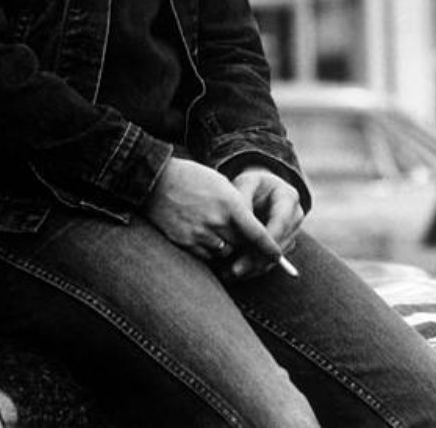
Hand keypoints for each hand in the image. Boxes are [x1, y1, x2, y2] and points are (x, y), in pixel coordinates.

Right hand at [144, 158, 280, 265]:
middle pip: (242, 247)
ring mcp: (200, 234)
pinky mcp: (185, 242)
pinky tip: (203, 236)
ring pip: (224, 253)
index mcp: (230, 204)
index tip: (278, 257)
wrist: (157, 180)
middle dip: (247, 247)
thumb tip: (250, 230)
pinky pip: (206, 256)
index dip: (270, 248)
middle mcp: (217, 221)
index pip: (257, 234)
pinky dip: (209, 251)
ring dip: (227, 248)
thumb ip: (236, 207)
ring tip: (218, 232)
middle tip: (248, 245)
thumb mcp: (221, 184)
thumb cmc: (193, 178)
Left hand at [228, 167, 303, 277]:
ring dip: (255, 268)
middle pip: (280, 244)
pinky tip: (237, 273)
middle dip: (257, 260)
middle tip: (234, 270)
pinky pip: (271, 260)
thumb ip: (242, 201)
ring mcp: (292, 232)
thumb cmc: (250, 184)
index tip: (250, 255)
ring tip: (230, 274)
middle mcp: (295, 216)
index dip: (267, 241)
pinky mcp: (284, 244)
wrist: (259, 188)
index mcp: (288, 197)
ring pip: (276, 256)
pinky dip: (255, 267)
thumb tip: (242, 226)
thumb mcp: (244, 184)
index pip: (281, 222)